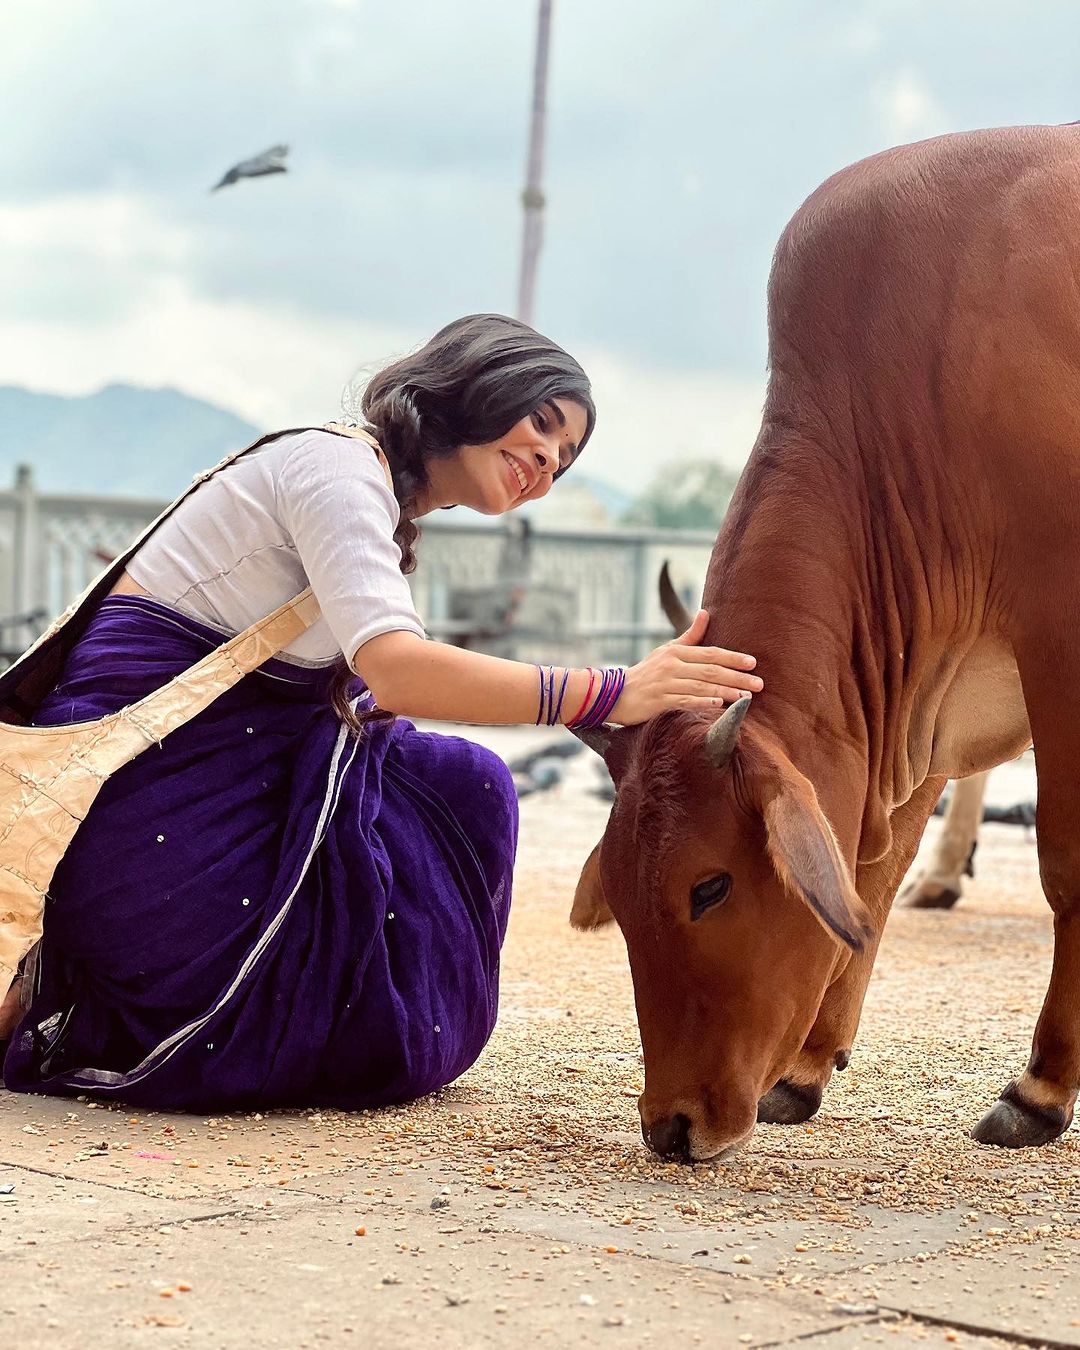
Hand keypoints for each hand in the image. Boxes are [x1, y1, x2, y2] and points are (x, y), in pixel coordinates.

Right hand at [611, 610, 761, 725]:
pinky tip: (718, 705)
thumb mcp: (667, 650)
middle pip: (710, 671)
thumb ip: (690, 635)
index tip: (752, 662)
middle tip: (759, 684)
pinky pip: (684, 702)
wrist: (616, 693)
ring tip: (746, 696)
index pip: (710, 653)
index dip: (732, 657)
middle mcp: (672, 666)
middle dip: (737, 677)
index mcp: (676, 652)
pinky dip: (702, 702)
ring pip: (701, 687)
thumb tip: (706, 613)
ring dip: (725, 692)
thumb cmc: (647, 672)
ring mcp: (665, 684)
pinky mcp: (659, 702)